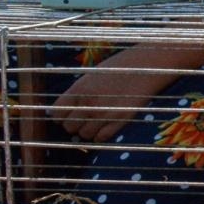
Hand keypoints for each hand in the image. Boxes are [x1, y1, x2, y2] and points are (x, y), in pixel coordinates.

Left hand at [50, 51, 176, 142]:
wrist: (147, 66)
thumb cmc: (119, 68)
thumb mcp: (91, 76)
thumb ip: (77, 93)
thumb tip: (64, 111)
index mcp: (78, 89)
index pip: (56, 113)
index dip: (61, 117)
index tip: (69, 115)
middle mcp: (88, 102)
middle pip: (69, 127)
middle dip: (74, 126)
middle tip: (84, 121)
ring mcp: (104, 112)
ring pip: (85, 135)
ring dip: (88, 132)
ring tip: (96, 124)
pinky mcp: (121, 119)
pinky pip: (102, 138)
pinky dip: (101, 136)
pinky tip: (105, 128)